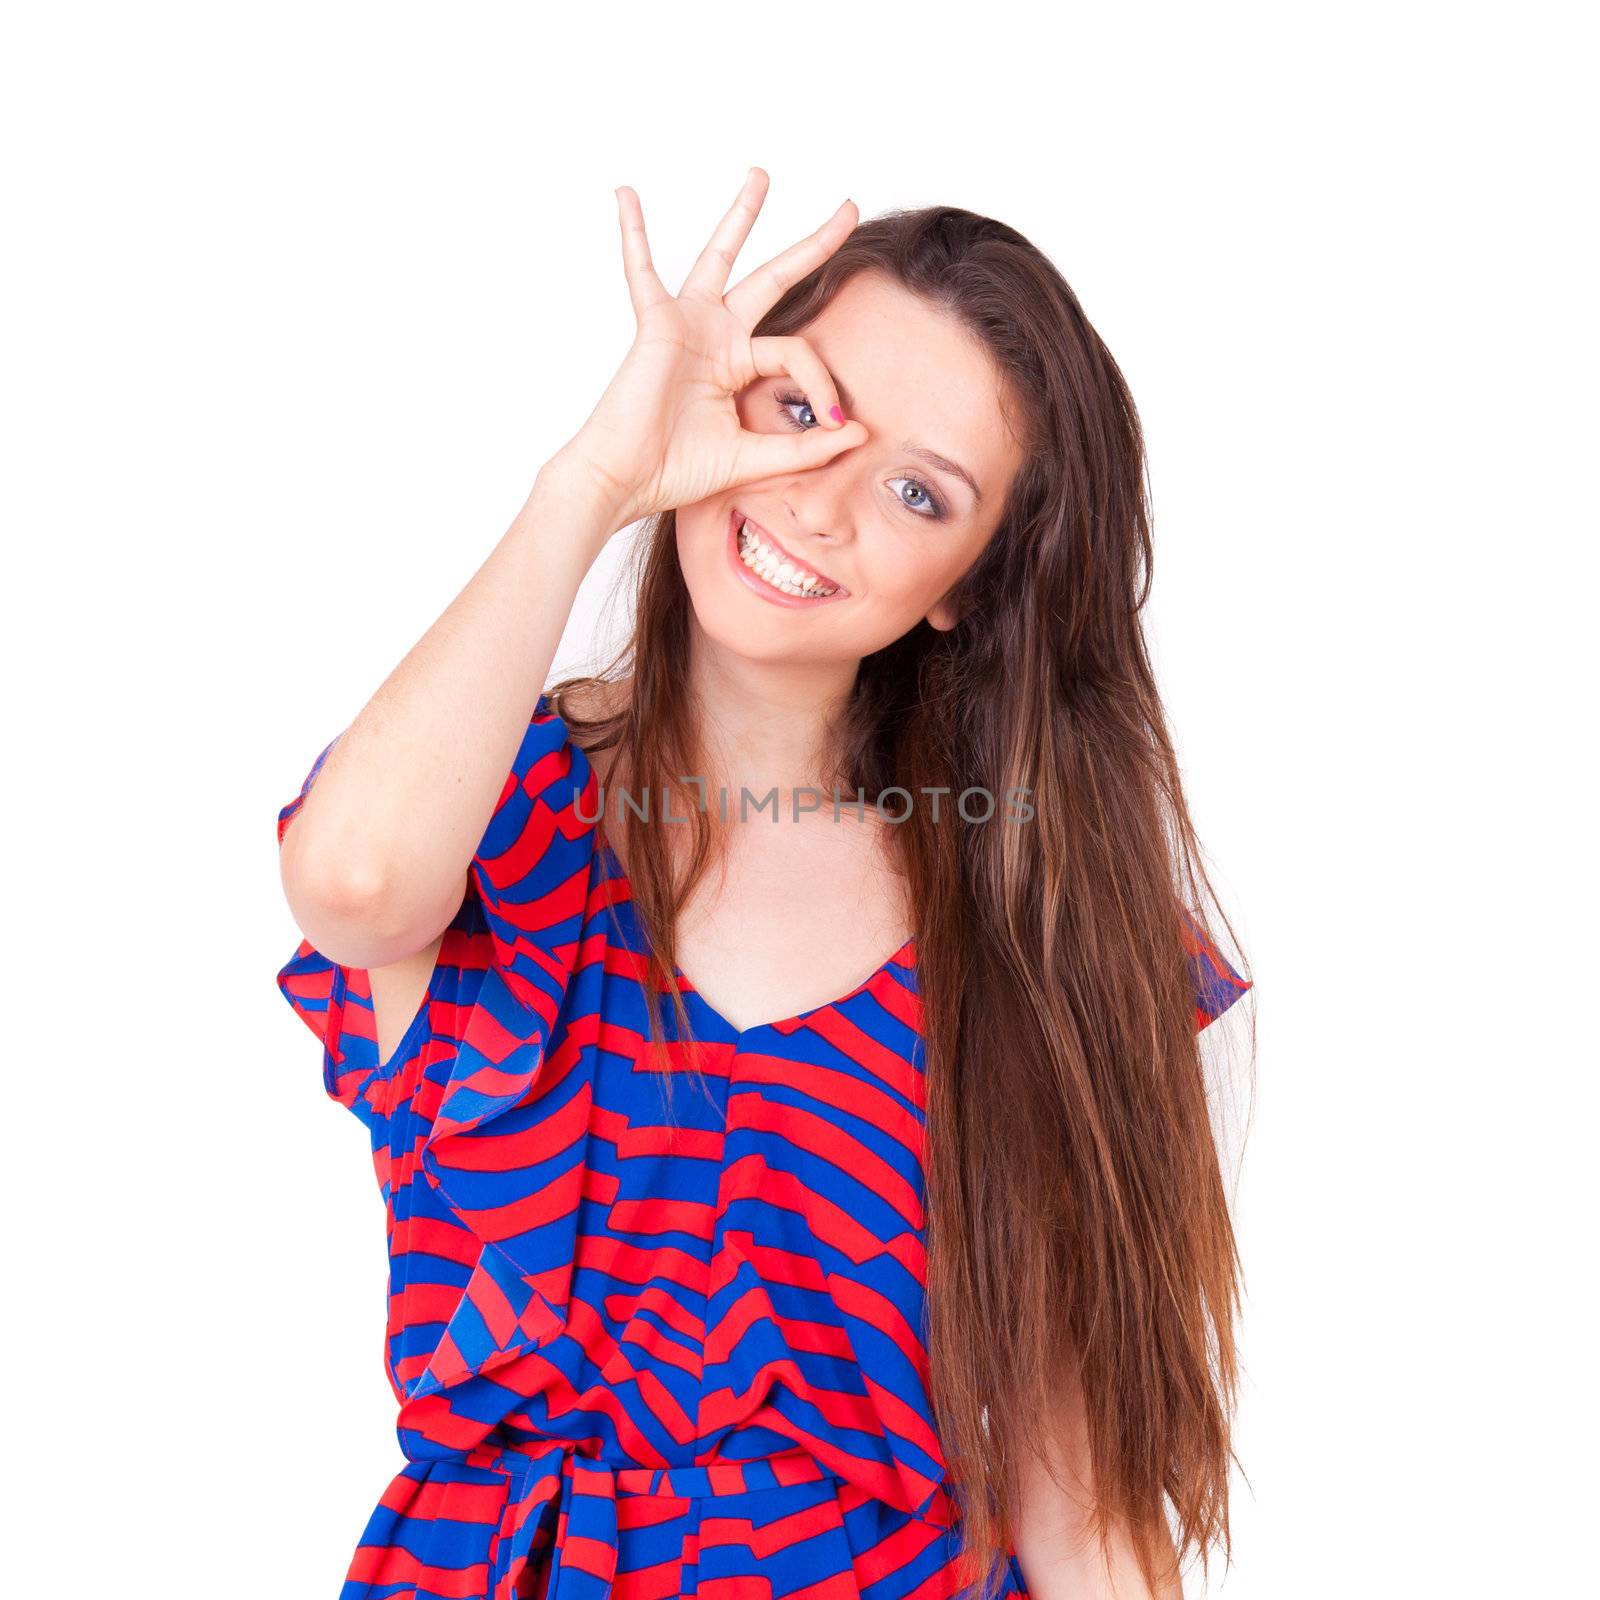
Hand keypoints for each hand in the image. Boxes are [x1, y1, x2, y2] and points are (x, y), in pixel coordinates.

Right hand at [554, 168, 870, 527]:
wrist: (627, 480)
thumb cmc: (678, 470)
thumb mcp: (755, 458)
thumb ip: (806, 448)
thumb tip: (859, 432)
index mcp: (739, 365)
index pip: (797, 352)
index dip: (822, 383)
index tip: (835, 422)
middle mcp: (718, 337)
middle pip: (775, 279)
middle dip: (813, 245)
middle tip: (849, 208)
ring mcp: (689, 324)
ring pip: (721, 258)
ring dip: (741, 216)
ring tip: (762, 177)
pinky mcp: (659, 324)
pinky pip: (642, 272)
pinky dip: (633, 235)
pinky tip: (626, 196)